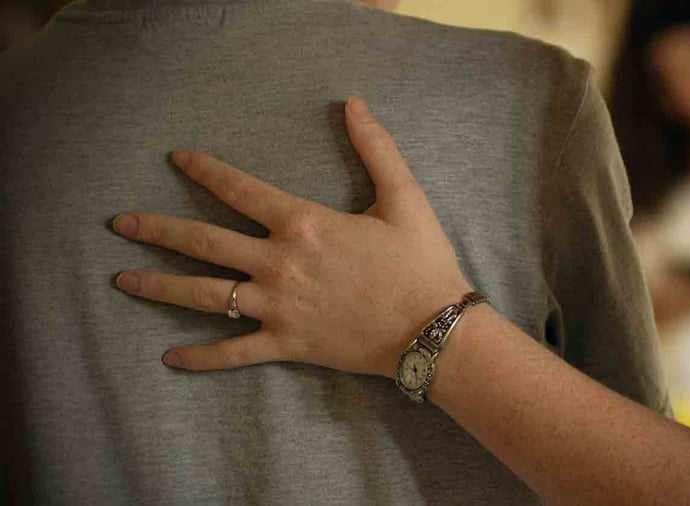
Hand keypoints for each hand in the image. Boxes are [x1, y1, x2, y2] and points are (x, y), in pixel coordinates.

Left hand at [113, 98, 471, 377]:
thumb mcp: (404, 197)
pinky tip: (170, 358)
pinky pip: (234, 353)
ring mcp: (278, 307)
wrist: (432, 327)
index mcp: (303, 224)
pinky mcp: (287, 344)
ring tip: (123, 279)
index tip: (176, 157)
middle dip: (158, 229)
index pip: (241, 190)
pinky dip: (201, 357)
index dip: (206, 170)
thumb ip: (376, 148)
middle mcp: (279, 263)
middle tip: (121, 223)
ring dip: (160, 286)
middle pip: (205, 242)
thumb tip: (353, 104)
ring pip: (205, 296)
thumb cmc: (420, 261)